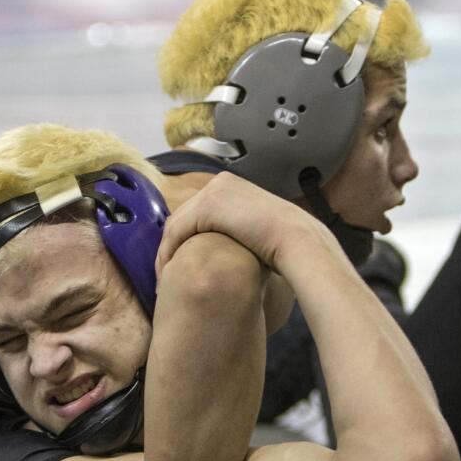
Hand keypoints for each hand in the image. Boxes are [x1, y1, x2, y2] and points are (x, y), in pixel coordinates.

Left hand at [155, 172, 325, 275]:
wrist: (297, 241)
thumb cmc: (288, 244)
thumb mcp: (260, 232)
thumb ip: (242, 233)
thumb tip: (237, 249)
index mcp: (233, 187)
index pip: (199, 212)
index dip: (186, 238)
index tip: (182, 261)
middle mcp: (221, 183)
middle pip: (184, 216)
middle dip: (172, 244)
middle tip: (165, 271)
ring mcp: (214, 192)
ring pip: (176, 225)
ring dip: (166, 252)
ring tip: (163, 278)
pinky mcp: (208, 207)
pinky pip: (176, 233)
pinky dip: (167, 254)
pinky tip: (167, 274)